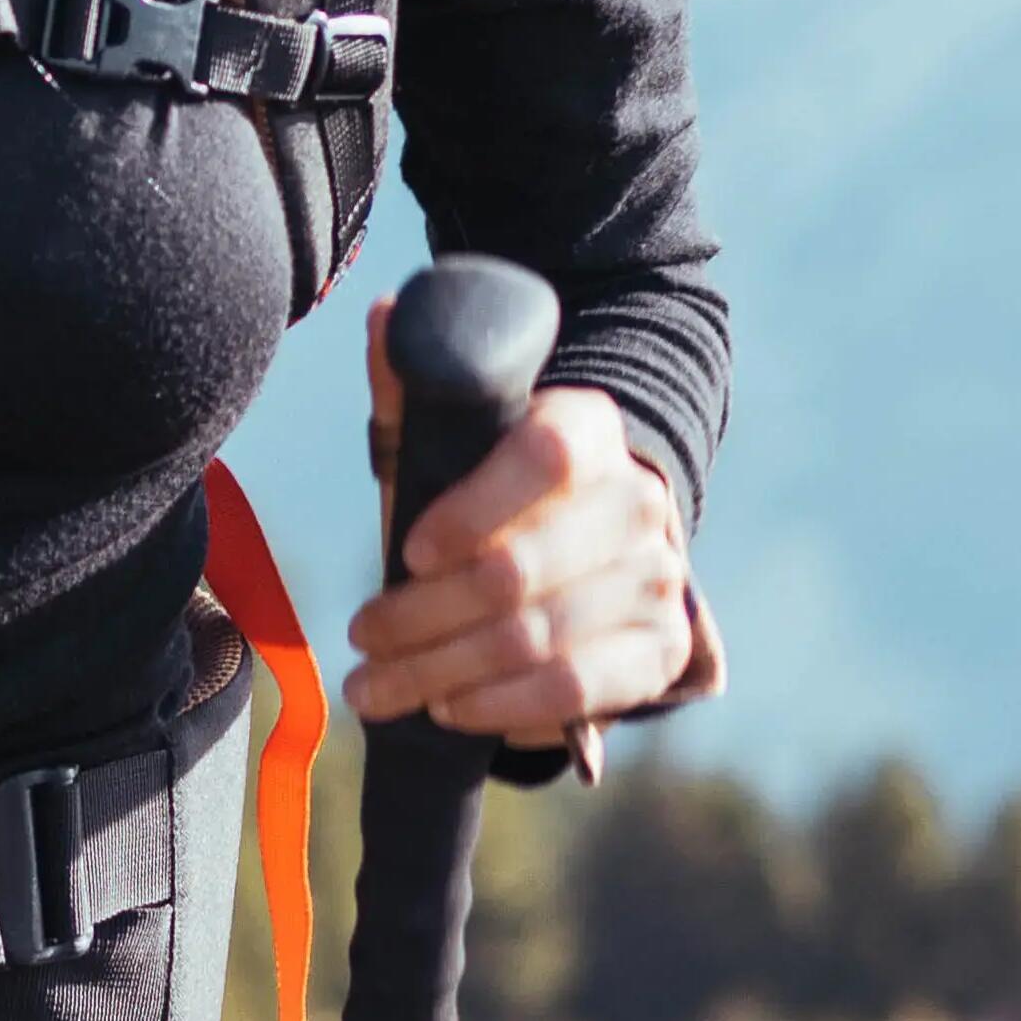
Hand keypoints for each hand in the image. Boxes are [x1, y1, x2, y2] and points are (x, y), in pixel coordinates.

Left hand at [340, 331, 692, 742]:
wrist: (587, 551)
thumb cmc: (491, 493)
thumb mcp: (450, 441)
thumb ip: (415, 385)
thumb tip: (387, 314)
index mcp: (587, 428)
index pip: (541, 459)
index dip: (468, 511)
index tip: (406, 550)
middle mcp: (637, 501)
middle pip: (519, 570)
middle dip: (421, 615)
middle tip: (360, 637)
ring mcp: (658, 580)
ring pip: (535, 637)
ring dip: (441, 670)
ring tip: (376, 685)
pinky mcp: (659, 650)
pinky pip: (575, 688)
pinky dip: (502, 705)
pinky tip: (448, 707)